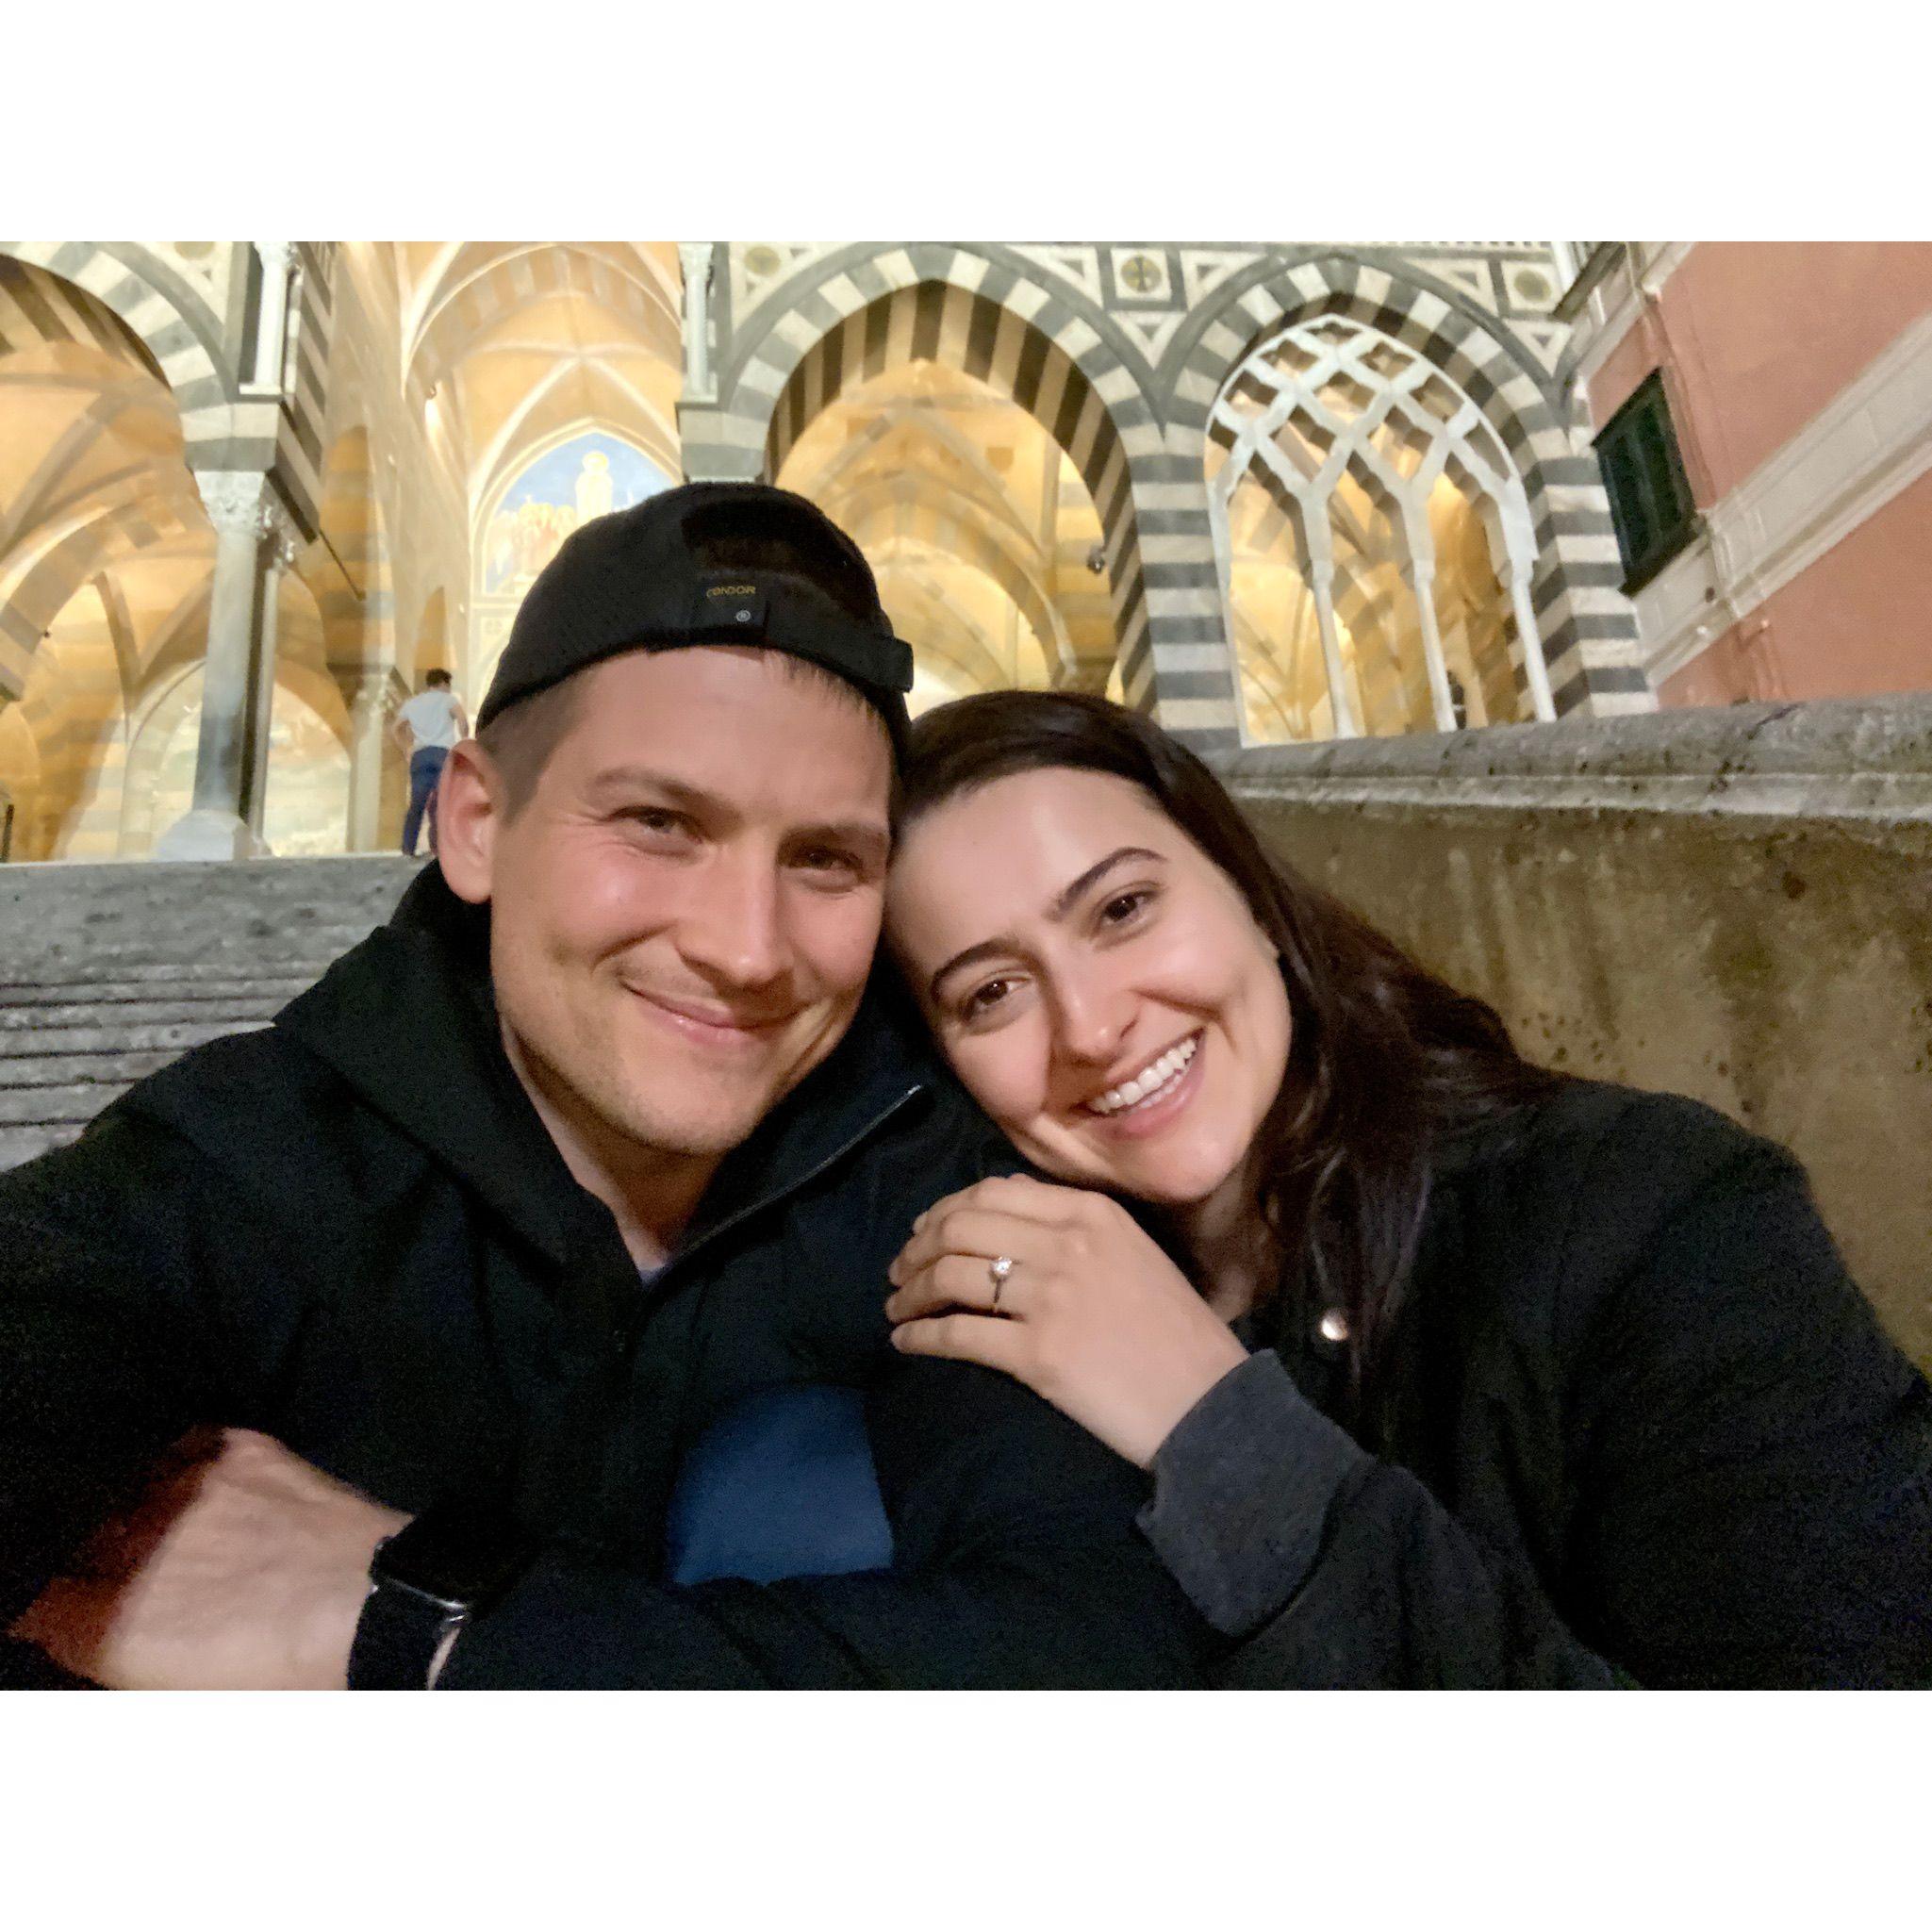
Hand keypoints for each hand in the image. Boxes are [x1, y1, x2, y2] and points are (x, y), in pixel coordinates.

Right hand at [9, 1429, 405, 1689]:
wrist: (379, 1613)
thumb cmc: (288, 1681)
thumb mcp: (184, 1698)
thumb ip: (121, 1658)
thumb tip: (85, 1631)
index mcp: (110, 1629)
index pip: (31, 1604)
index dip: (39, 1604)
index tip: (52, 1605)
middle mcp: (132, 1548)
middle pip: (72, 1541)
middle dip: (81, 1558)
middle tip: (115, 1574)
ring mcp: (186, 1490)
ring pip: (121, 1486)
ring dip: (126, 1509)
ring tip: (153, 1528)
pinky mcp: (240, 1450)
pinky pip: (183, 1444)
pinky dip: (177, 1463)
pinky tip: (188, 1484)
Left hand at [885, 1174, 1248, 1468]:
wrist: (1211, 1407)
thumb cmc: (1177, 1334)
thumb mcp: (1133, 1253)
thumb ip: (1075, 1225)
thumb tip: (1003, 1202)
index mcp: (1091, 1213)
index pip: (991, 1193)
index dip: (943, 1211)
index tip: (922, 1233)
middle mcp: (1067, 1244)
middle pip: (960, 1227)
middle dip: (916, 1249)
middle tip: (898, 1273)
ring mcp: (1051, 1297)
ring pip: (950, 1277)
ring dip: (910, 1293)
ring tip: (897, 1309)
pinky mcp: (1038, 1354)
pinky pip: (957, 1335)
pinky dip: (920, 1336)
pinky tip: (906, 1342)